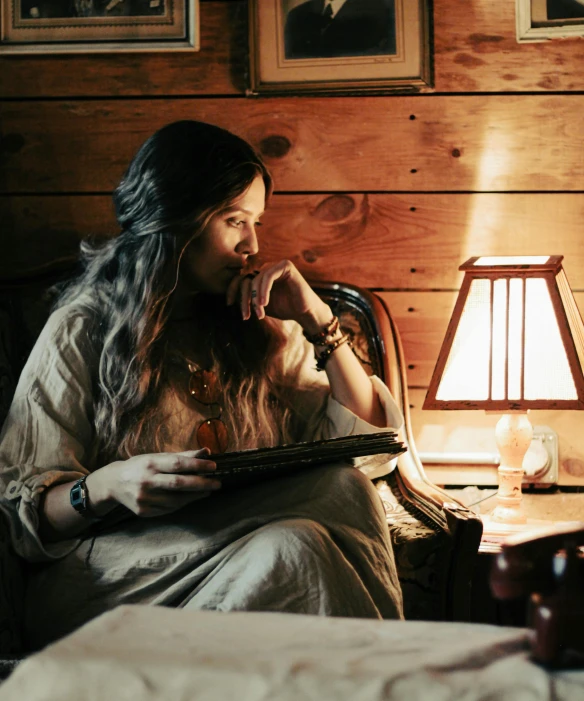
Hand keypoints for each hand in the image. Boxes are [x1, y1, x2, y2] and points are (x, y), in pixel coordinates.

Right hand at [89, 449, 220, 517]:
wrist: (113, 483)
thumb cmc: (140, 466)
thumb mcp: (157, 456)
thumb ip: (182, 455)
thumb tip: (207, 451)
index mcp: (150, 463)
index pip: (178, 464)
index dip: (197, 465)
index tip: (214, 466)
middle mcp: (146, 481)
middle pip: (179, 484)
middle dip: (201, 484)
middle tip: (217, 484)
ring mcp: (144, 498)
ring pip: (176, 500)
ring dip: (195, 496)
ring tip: (208, 491)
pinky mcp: (143, 511)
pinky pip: (169, 509)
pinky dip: (183, 504)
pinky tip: (191, 498)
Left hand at [226, 260, 330, 331]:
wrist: (305, 313)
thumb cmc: (285, 309)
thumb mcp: (261, 305)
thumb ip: (249, 298)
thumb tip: (231, 297)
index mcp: (261, 275)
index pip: (242, 279)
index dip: (233, 289)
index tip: (229, 303)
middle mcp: (267, 268)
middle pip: (247, 279)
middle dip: (245, 299)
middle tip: (246, 315)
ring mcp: (276, 265)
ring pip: (257, 279)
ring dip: (256, 297)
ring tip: (260, 312)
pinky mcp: (285, 266)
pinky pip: (268, 276)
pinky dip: (264, 290)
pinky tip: (265, 303)